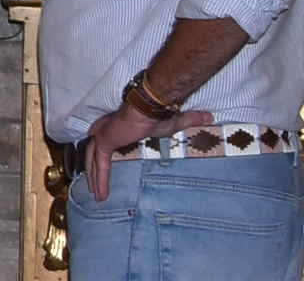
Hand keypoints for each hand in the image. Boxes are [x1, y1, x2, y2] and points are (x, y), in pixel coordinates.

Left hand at [79, 99, 203, 200]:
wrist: (149, 107)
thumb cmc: (159, 114)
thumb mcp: (175, 123)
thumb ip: (190, 119)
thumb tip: (210, 116)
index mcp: (119, 126)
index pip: (106, 142)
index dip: (102, 155)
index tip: (101, 166)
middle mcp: (106, 129)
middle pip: (93, 152)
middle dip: (93, 169)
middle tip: (93, 186)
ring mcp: (102, 135)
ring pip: (93, 161)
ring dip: (94, 178)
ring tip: (97, 196)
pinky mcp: (103, 142)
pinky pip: (100, 165)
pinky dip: (100, 180)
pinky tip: (101, 195)